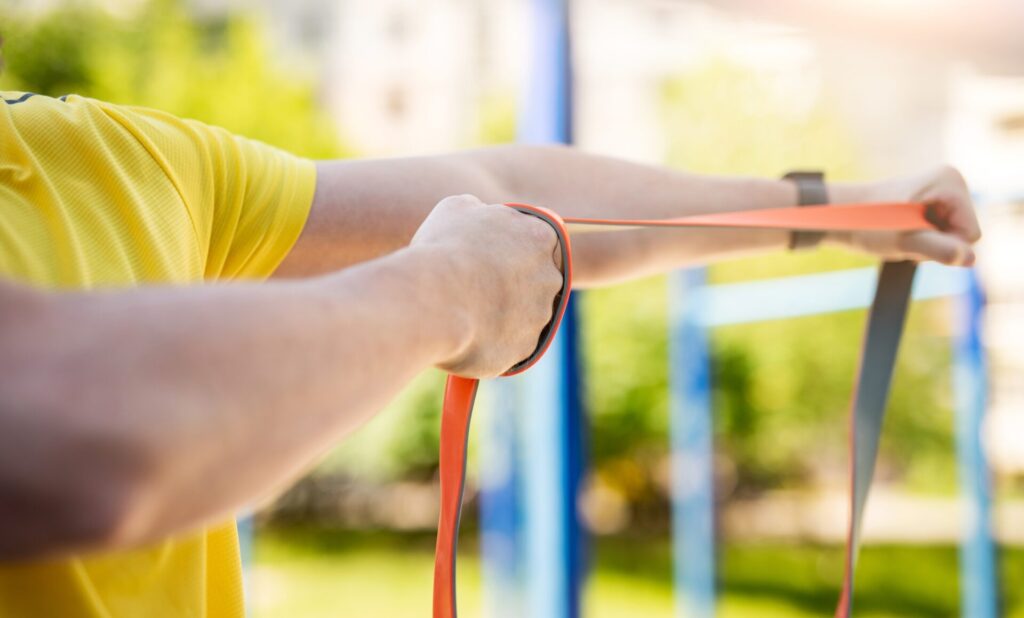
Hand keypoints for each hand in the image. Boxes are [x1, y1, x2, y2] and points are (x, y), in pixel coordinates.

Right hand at [411, 194, 563, 377]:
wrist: (435, 302)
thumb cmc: (442, 251)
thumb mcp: (455, 209)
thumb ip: (477, 211)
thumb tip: (479, 215)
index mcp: (538, 236)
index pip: (537, 243)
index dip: (509, 252)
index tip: (488, 259)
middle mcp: (548, 276)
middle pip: (532, 281)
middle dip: (507, 286)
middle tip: (472, 288)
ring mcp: (539, 314)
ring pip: (519, 316)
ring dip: (496, 316)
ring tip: (461, 312)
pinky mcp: (525, 348)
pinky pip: (507, 345)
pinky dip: (488, 342)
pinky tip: (464, 333)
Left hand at [827, 165, 981, 265]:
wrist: (839, 215)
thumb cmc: (869, 224)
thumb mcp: (906, 241)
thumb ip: (940, 250)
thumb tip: (970, 259)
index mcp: (950, 183)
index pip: (971, 234)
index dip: (944, 245)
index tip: (913, 238)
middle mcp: (950, 181)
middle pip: (963, 233)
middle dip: (936, 243)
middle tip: (905, 238)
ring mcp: (941, 191)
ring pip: (952, 235)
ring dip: (928, 243)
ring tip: (902, 234)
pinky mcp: (931, 201)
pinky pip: (940, 232)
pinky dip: (923, 238)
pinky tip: (904, 233)